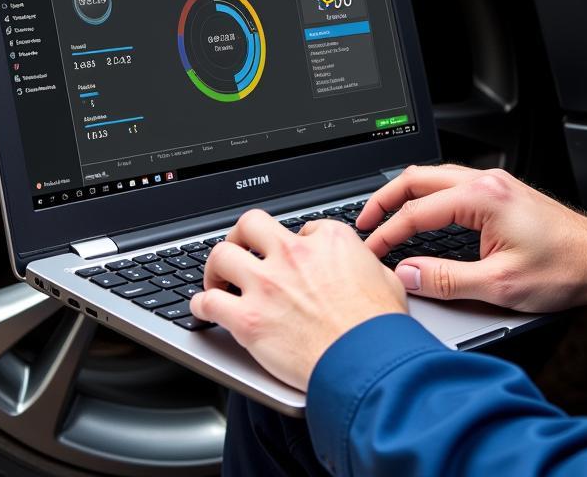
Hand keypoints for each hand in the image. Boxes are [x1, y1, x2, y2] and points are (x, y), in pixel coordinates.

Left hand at [190, 208, 406, 390]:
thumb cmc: (378, 327)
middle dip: (240, 235)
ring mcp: (267, 284)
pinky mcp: (248, 319)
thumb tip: (360, 265)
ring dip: (215, 269)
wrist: (366, 362)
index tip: (291, 260)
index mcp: (327, 240)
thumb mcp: (384, 278)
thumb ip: (363, 263)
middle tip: (239, 249)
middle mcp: (292, 254)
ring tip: (217, 281)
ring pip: (221, 255)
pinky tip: (205, 310)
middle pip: (250, 224)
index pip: (299, 229)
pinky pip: (209, 302)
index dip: (293, 244)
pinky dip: (202, 306)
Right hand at [357, 164, 586, 312]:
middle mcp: (485, 182)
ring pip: (433, 175)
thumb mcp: (500, 285)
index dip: (387, 231)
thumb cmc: (563, 270)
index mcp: (481, 198)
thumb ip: (447, 280)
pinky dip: (426, 194)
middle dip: (385, 198)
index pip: (417, 211)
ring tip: (385, 215)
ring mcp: (493, 182)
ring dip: (405, 193)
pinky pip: (450, 182)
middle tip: (364, 221)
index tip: (370, 249)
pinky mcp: (500, 190)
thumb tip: (408, 274)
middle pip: (417, 177)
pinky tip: (422, 212)